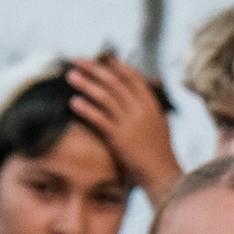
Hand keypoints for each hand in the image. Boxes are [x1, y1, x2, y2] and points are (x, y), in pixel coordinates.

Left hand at [64, 56, 181, 200]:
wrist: (162, 175)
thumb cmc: (160, 153)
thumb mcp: (161, 125)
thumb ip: (152, 108)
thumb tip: (150, 94)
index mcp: (152, 105)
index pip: (133, 78)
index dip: (116, 66)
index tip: (103, 58)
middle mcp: (142, 111)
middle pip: (115, 82)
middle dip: (94, 69)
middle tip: (77, 60)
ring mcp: (130, 123)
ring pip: (105, 96)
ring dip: (86, 84)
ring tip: (71, 76)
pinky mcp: (119, 137)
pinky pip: (99, 118)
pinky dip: (86, 108)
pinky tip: (73, 102)